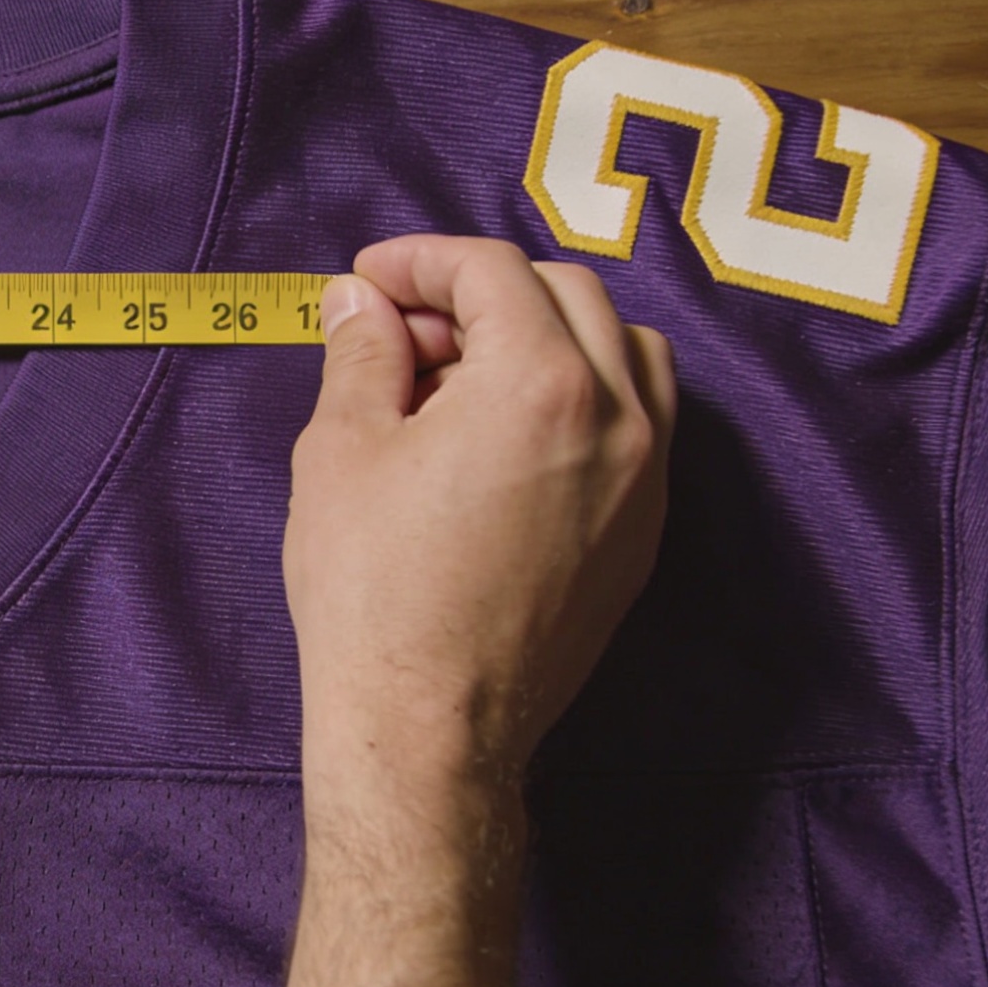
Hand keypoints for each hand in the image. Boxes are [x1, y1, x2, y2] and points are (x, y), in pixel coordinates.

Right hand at [283, 234, 674, 826]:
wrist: (429, 727)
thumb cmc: (373, 592)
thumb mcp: (341, 451)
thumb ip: (362, 354)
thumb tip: (361, 302)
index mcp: (541, 382)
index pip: (494, 270)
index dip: (421, 260)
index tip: (367, 282)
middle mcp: (618, 416)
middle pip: (568, 293)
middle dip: (482, 291)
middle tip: (404, 330)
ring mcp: (646, 477)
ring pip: (624, 350)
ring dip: (548, 334)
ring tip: (465, 377)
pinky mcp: (645, 530)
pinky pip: (637, 421)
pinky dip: (581, 394)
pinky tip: (506, 435)